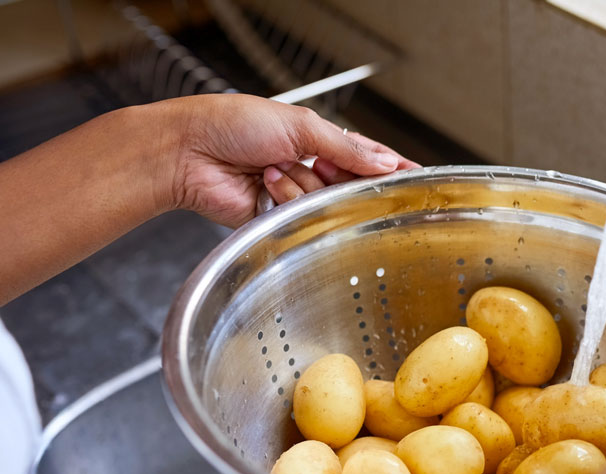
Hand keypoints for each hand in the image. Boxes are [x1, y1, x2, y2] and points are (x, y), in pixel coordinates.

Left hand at [161, 94, 417, 226]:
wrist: (189, 152)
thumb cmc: (232, 124)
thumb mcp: (299, 125)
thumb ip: (346, 147)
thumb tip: (382, 163)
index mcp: (315, 138)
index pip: (364, 155)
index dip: (389, 167)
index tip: (416, 177)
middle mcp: (306, 167)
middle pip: (347, 184)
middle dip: (336, 176)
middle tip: (319, 165)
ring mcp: (292, 193)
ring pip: (323, 201)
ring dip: (300, 184)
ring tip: (273, 168)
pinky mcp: (276, 218)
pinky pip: (298, 215)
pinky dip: (284, 198)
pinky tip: (264, 184)